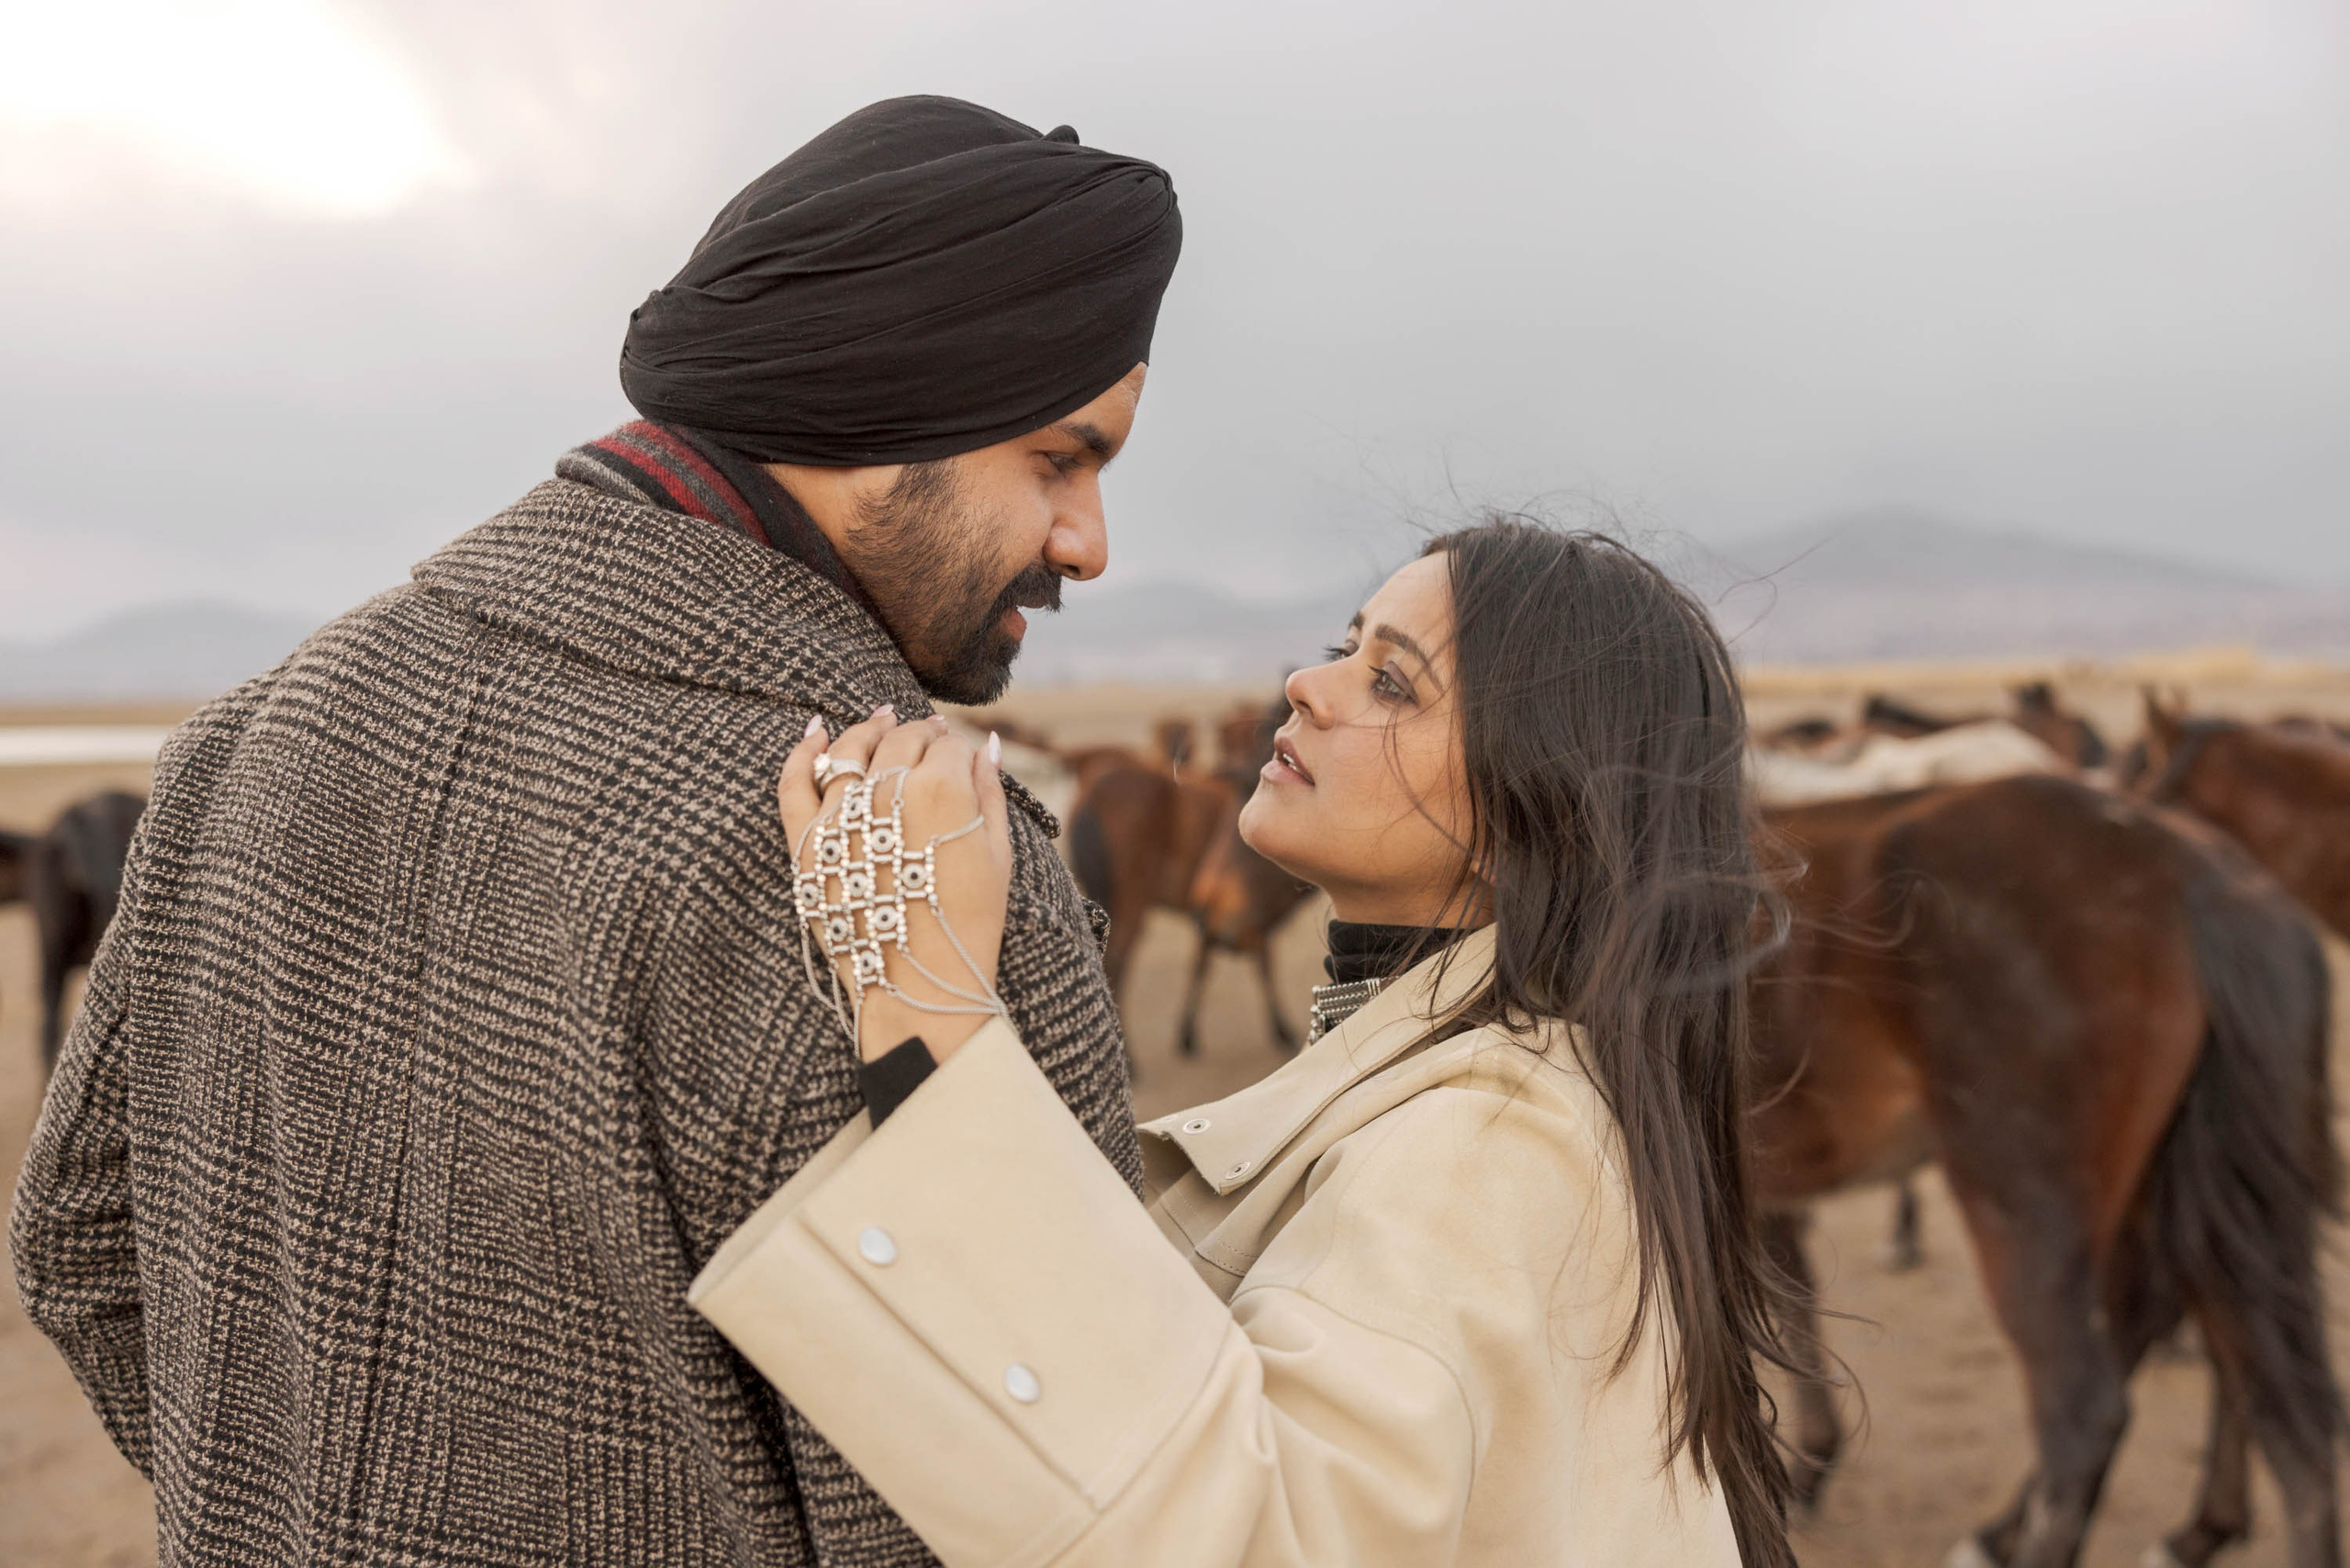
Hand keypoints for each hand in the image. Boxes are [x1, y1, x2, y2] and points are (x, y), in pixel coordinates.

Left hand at [780, 707, 1011, 1063]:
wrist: (921, 985)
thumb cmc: (970, 924)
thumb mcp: (998, 855)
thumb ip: (990, 792)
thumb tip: (984, 744)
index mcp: (943, 790)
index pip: (948, 746)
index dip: (957, 749)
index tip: (961, 758)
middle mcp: (888, 792)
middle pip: (902, 738)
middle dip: (921, 732)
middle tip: (930, 735)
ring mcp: (841, 816)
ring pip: (851, 748)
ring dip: (869, 726)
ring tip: (882, 717)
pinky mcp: (806, 843)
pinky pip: (794, 782)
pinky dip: (802, 750)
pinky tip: (815, 729)